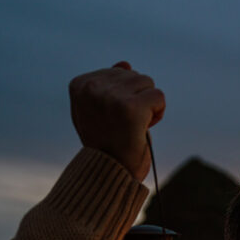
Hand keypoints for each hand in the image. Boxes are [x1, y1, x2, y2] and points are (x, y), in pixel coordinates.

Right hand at [68, 61, 165, 180]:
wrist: (109, 175)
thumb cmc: (106, 144)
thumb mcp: (99, 111)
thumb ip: (108, 86)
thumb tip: (125, 63)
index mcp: (79, 85)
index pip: (118, 71)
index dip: (123, 95)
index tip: (112, 117)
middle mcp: (92, 88)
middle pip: (134, 75)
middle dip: (137, 99)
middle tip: (125, 124)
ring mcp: (110, 97)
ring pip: (148, 83)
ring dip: (148, 106)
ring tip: (134, 126)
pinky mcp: (130, 108)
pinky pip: (159, 97)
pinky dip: (158, 113)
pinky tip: (144, 128)